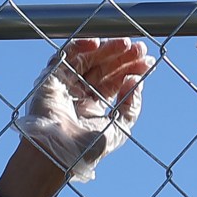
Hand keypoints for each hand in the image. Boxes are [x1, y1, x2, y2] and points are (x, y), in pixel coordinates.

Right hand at [11, 38, 151, 184]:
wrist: (57, 153)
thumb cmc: (86, 149)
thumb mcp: (119, 129)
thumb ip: (131, 106)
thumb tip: (135, 81)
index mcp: (92, 108)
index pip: (113, 82)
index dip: (130, 70)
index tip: (147, 62)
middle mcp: (78, 95)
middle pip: (103, 68)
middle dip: (122, 57)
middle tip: (140, 49)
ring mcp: (64, 85)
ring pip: (87, 59)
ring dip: (106, 49)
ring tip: (125, 44)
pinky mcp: (50, 78)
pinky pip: (64, 55)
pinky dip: (79, 45)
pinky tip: (96, 43)